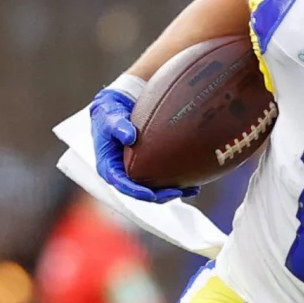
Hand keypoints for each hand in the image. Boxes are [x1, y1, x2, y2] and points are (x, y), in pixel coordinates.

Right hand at [91, 86, 198, 204]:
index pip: (122, 184)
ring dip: (173, 191)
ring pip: (155, 188)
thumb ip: (117, 126)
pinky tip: (194, 183)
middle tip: (177, 192)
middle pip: (142, 191)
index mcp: (109, 167)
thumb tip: (129, 137)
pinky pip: (163, 177)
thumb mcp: (109, 118)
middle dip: (159, 195)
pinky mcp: (149, 166)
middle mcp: (123, 172)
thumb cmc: (109, 113)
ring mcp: (137, 171)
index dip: (137, 191)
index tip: (151, 194)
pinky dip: (178, 181)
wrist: (116, 107)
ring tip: (191, 190)